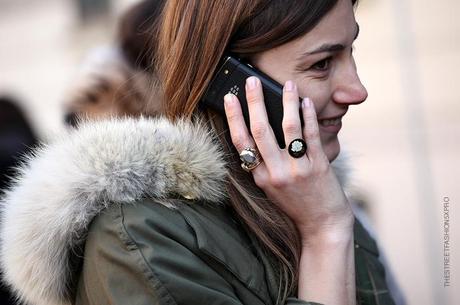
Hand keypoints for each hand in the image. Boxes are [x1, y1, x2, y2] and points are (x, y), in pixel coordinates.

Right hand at [223, 76, 353, 242]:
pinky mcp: (318, 166)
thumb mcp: (272, 186)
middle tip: (252, 81)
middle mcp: (275, 173)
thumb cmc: (296, 204)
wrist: (322, 225)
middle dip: (254, 102)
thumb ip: (264, 163)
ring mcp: (297, 169)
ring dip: (286, 102)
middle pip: (259, 131)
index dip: (233, 118)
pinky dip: (308, 115)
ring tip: (288, 83)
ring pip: (287, 128)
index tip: (229, 98)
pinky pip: (311, 135)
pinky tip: (306, 101)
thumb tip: (260, 128)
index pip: (241, 142)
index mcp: (259, 177)